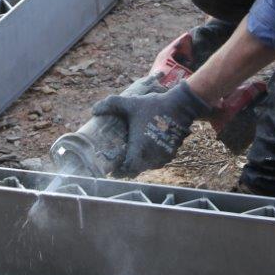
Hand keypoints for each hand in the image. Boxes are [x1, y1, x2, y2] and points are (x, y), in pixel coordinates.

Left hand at [91, 80, 210, 176]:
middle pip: (136, 170)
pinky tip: (146, 149)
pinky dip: (150, 159)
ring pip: (147, 166)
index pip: (127, 170)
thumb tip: (93, 110)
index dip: (119, 171)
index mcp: (139, 149)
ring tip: (132, 154)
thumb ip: (111, 104)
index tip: (113, 167)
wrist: (180, 106)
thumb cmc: (154, 106)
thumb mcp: (131, 104)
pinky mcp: (171, 153)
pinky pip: (157, 162)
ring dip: (140, 163)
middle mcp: (152, 157)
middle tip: (120, 160)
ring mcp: (163, 156)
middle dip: (128, 167)